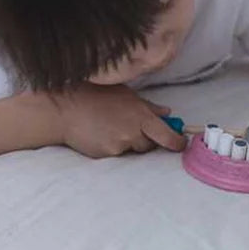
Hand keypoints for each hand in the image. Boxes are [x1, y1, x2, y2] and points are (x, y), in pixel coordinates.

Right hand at [47, 83, 184, 157]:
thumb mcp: (127, 95)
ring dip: (129, 143)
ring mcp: (120, 144)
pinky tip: (102, 134)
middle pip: (150, 145)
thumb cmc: (97, 96)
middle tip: (130, 127)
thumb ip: (148, 107)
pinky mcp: (107, 154)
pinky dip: (114, 146)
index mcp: (141, 115)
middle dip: (146, 139)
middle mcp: (133, 131)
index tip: (181, 144)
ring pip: (133, 150)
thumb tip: (167, 112)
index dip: (176, 142)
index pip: (167, 135)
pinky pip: (118, 154)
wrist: (67, 108)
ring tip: (112, 128)